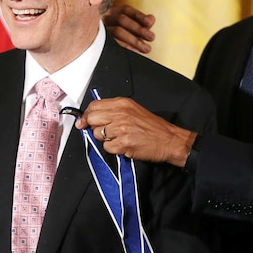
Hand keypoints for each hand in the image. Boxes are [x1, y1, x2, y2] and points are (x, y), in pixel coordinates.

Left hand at [75, 97, 193, 166]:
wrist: (170, 140)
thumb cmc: (152, 127)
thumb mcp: (134, 110)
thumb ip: (114, 111)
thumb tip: (91, 117)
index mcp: (122, 104)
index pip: (94, 106)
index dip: (86, 115)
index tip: (83, 122)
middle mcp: (120, 114)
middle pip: (92, 119)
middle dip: (93, 127)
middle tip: (103, 132)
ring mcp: (122, 129)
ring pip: (98, 135)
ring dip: (106, 139)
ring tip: (119, 139)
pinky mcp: (124, 143)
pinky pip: (107, 147)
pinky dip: (114, 149)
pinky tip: (124, 146)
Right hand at [102, 4, 155, 53]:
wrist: (95, 47)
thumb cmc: (117, 36)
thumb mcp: (129, 27)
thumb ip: (140, 22)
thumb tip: (151, 19)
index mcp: (112, 13)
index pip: (126, 10)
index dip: (139, 16)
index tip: (150, 23)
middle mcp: (105, 19)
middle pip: (121, 20)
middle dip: (138, 29)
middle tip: (151, 37)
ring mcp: (100, 30)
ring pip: (117, 31)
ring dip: (134, 40)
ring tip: (146, 48)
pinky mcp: (98, 41)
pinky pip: (112, 44)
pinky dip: (125, 47)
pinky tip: (134, 52)